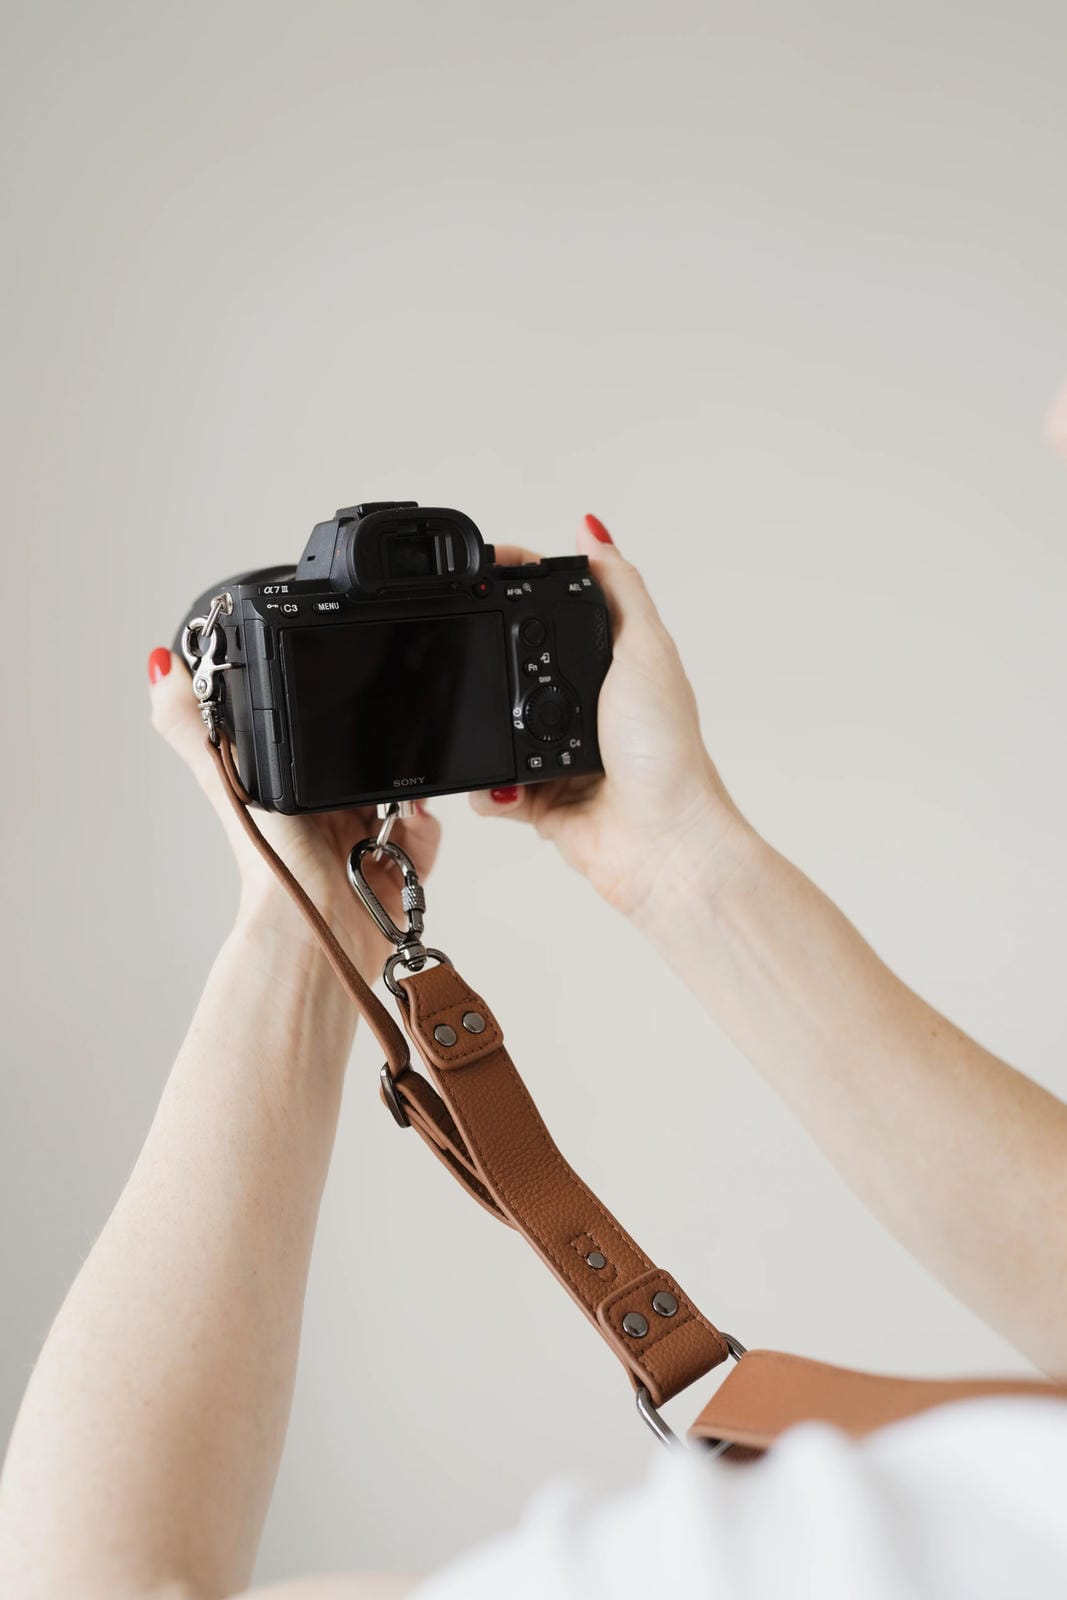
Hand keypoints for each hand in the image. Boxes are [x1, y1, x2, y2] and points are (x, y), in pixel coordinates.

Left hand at [147, 648, 440, 976]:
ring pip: (404, 791)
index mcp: (289, 787)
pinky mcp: (400, 862)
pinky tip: (407, 830)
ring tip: (387, 804)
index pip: (321, 735)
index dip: (337, 718)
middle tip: (374, 760)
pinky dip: (424, 829)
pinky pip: (427, 831)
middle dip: (381, 754)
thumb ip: (195, 725)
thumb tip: (160, 667)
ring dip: (405, 792)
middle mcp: (327, 811)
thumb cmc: (270, 866)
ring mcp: (367, 836)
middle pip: (370, 758)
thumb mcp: (227, 779)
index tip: (349, 703)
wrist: (319, 925)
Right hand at [470, 515, 746, 923]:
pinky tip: (504, 785)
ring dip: (487, 731)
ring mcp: (558, 754)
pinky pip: (493, 785)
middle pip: (514, 666)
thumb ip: (619, 588)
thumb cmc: (667, 753)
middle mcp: (584, 707)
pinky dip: (490, 786)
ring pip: (495, 727)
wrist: (660, 842)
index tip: (486, 569)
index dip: (519, 586)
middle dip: (487, 662)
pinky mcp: (539, 800)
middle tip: (469, 652)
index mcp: (612, 666)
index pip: (554, 611)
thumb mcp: (646, 650)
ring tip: (494, 730)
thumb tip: (594, 529)